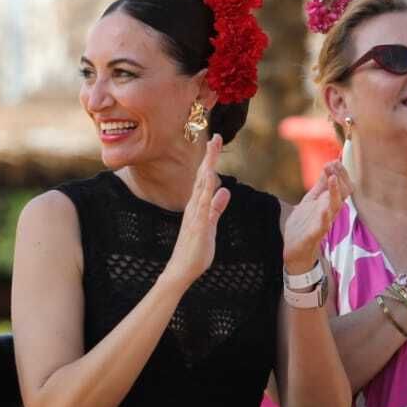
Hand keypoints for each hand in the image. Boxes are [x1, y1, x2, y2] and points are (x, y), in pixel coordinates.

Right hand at [162, 136, 231, 286]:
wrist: (181, 269)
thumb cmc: (195, 250)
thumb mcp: (211, 225)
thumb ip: (217, 208)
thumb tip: (224, 191)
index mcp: (198, 205)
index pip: (205, 178)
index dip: (210, 160)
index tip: (216, 142)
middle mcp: (194, 206)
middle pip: (203, 176)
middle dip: (209, 157)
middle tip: (216, 137)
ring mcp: (195, 214)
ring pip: (202, 186)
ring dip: (208, 168)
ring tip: (213, 150)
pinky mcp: (198, 225)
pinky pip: (204, 206)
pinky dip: (208, 192)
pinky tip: (213, 181)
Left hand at [284, 160, 352, 271]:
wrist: (294, 249)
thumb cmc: (304, 224)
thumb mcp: (310, 200)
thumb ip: (320, 186)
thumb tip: (328, 166)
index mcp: (329, 203)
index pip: (342, 185)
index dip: (340, 172)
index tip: (334, 160)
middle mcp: (330, 212)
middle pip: (343, 194)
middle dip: (340, 177)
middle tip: (333, 164)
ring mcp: (323, 223)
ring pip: (335, 207)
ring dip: (335, 192)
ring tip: (332, 178)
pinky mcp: (314, 234)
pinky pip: (322, 226)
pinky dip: (324, 216)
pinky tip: (323, 208)